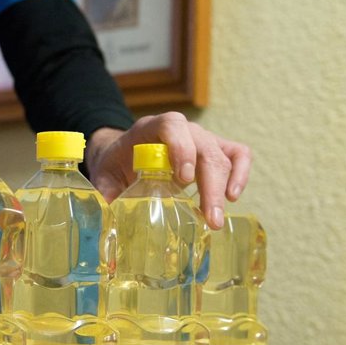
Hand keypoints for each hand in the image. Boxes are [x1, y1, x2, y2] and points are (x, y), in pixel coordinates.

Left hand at [85, 113, 251, 228]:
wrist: (124, 153)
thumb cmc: (116, 163)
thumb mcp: (104, 176)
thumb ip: (105, 192)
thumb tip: (108, 217)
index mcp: (150, 129)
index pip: (172, 126)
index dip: (182, 148)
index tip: (184, 179)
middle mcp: (181, 130)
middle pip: (204, 147)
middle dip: (210, 184)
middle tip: (210, 218)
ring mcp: (200, 138)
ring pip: (222, 155)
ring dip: (224, 186)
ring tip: (216, 219)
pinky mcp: (214, 149)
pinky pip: (238, 154)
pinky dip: (241, 173)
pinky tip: (232, 198)